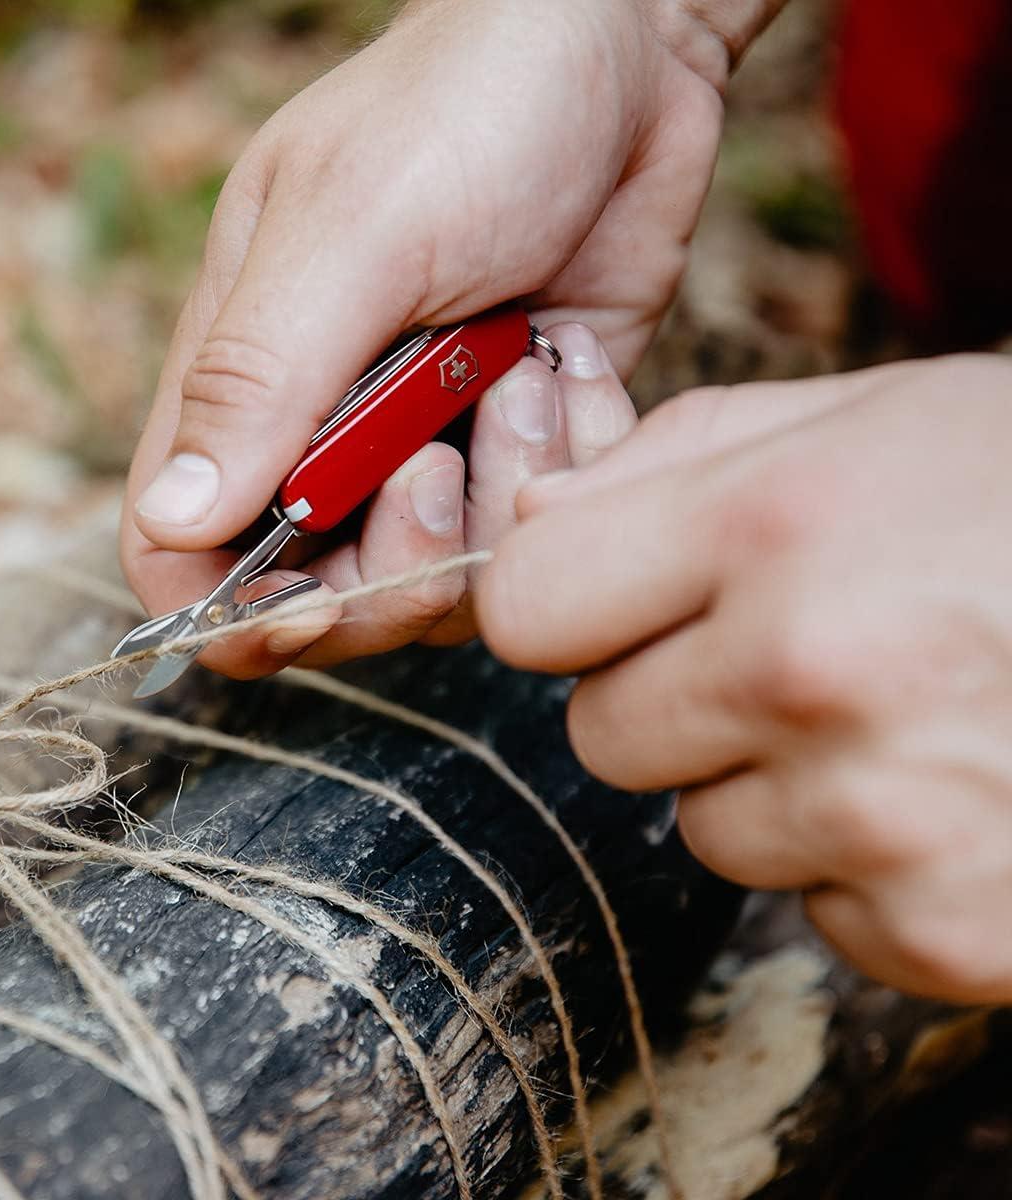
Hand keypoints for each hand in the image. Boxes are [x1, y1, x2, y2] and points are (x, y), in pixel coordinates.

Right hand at [120, 0, 739, 677]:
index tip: (313, 609)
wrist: (616, 55)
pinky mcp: (519, 449)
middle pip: (327, 601)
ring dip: (498, 498)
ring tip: (527, 376)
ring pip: (441, 582)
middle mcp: (329, 441)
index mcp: (244, 388)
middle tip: (444, 456)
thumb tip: (173, 520)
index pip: (184, 554)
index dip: (232, 618)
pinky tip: (571, 372)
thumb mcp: (351, 233)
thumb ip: (259, 378)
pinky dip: (568, 469)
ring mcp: (430, 451)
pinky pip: (535, 533)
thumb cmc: (464, 111)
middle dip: (396, 563)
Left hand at [477, 354, 1011, 1002]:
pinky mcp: (942, 929)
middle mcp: (818, 671)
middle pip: (600, 731)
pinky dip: (858, 867)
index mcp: (780, 522)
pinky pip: (810, 908)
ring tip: (897, 712)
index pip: (523, 609)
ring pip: (699, 827)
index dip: (559, 606)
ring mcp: (883, 817)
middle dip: (668, 695)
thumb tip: (526, 527)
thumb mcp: (869, 417)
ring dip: (767, 782)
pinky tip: (954, 792)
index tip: (607, 600)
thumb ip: (675, 460)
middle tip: (789, 648)